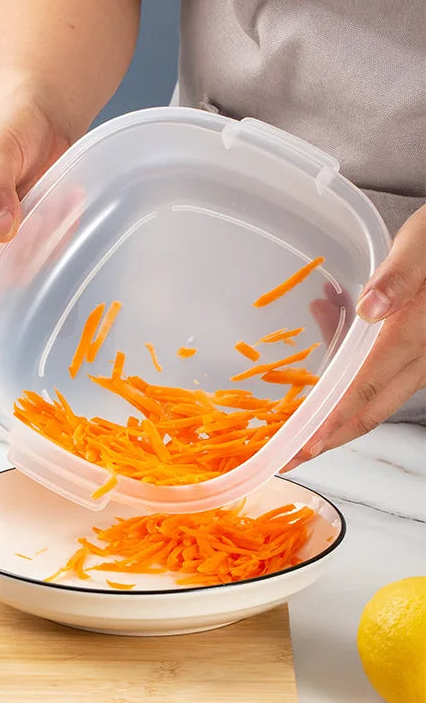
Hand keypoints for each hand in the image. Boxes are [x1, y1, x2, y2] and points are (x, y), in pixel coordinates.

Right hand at [0, 87, 71, 350]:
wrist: (42, 115)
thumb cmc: (6, 125)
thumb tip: (1, 234)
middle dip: (2, 276)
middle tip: (29, 250)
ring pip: (8, 276)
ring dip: (31, 257)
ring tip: (48, 211)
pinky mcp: (23, 244)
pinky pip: (35, 262)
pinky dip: (50, 246)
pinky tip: (61, 214)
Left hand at [287, 204, 425, 466]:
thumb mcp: (423, 244)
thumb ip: (401, 275)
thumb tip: (372, 309)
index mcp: (417, 332)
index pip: (371, 385)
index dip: (338, 418)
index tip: (307, 444)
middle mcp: (422, 355)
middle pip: (373, 408)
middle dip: (330, 437)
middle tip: (290, 458)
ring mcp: (418, 356)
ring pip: (372, 397)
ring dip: (332, 413)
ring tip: (291, 426)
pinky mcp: (411, 351)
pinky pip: (373, 373)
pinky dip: (341, 377)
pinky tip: (311, 360)